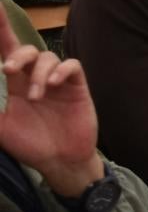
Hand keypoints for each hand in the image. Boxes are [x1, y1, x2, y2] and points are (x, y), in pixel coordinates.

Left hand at [0, 20, 101, 193]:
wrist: (59, 161)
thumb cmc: (28, 143)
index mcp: (13, 83)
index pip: (4, 50)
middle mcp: (33, 77)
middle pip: (25, 50)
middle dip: (17, 54)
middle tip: (8, 70)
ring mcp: (56, 80)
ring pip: (47, 57)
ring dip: (39, 73)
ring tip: (38, 96)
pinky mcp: (76, 86)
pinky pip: (71, 66)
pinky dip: (61, 70)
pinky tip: (54, 83)